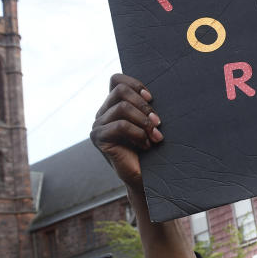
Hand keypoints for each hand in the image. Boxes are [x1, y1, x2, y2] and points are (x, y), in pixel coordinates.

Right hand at [91, 74, 162, 190]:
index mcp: (113, 105)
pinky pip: (120, 125)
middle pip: (120, 90)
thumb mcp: (149, 122)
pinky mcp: (98, 138)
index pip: (116, 80)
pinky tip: (146, 145)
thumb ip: (145, 106)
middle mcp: (103, 112)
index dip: (135, 84)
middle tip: (158, 122)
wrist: (146, 177)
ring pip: (122, 107)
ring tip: (155, 137)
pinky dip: (138, 133)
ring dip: (144, 121)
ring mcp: (98, 125)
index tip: (151, 98)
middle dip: (144, 105)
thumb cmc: (151, 148)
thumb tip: (150, 93)